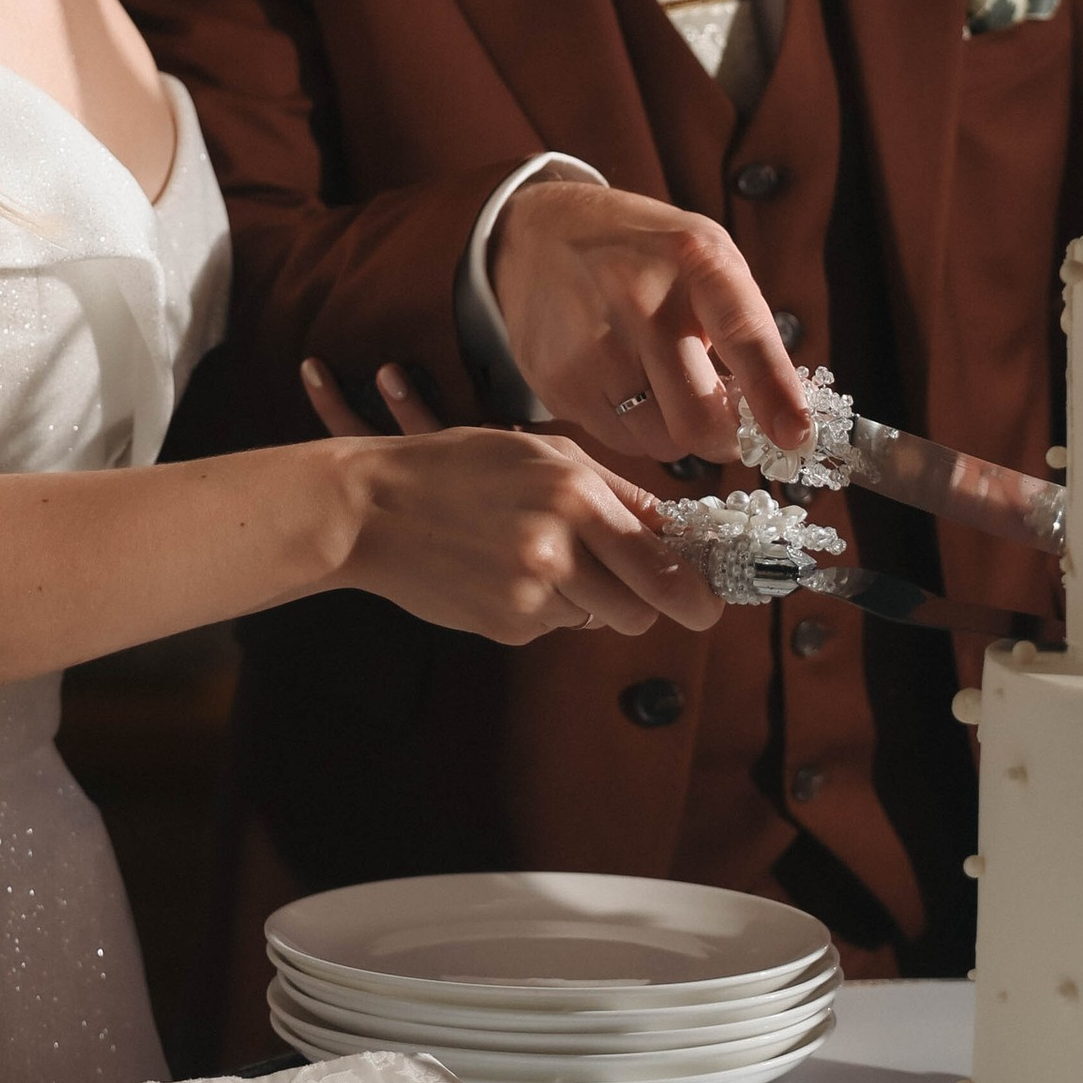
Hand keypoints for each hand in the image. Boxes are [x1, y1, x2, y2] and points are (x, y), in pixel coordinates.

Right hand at [302, 358, 716, 645]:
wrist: (371, 508)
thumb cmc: (460, 467)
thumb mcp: (546, 455)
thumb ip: (618, 493)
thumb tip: (677, 531)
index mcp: (576, 497)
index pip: (664, 567)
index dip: (698, 593)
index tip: (711, 603)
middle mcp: (557, 550)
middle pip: (642, 609)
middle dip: (649, 602)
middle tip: (638, 586)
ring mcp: (529, 595)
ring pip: (599, 619)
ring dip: (591, 599)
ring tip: (545, 558)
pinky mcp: (506, 627)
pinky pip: (555, 625)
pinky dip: (546, 606)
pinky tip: (506, 571)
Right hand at [486, 179, 809, 466]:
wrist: (538, 231)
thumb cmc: (642, 250)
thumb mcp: (705, 253)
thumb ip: (743, 324)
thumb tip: (777, 414)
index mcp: (694, 260)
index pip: (745, 337)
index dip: (774, 394)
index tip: (795, 436)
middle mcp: (640, 301)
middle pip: (700, 419)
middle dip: (725, 436)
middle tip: (727, 423)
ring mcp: (593, 345)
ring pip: (661, 442)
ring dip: (676, 430)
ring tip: (662, 383)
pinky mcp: (558, 381)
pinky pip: (619, 441)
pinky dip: (634, 426)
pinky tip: (624, 383)